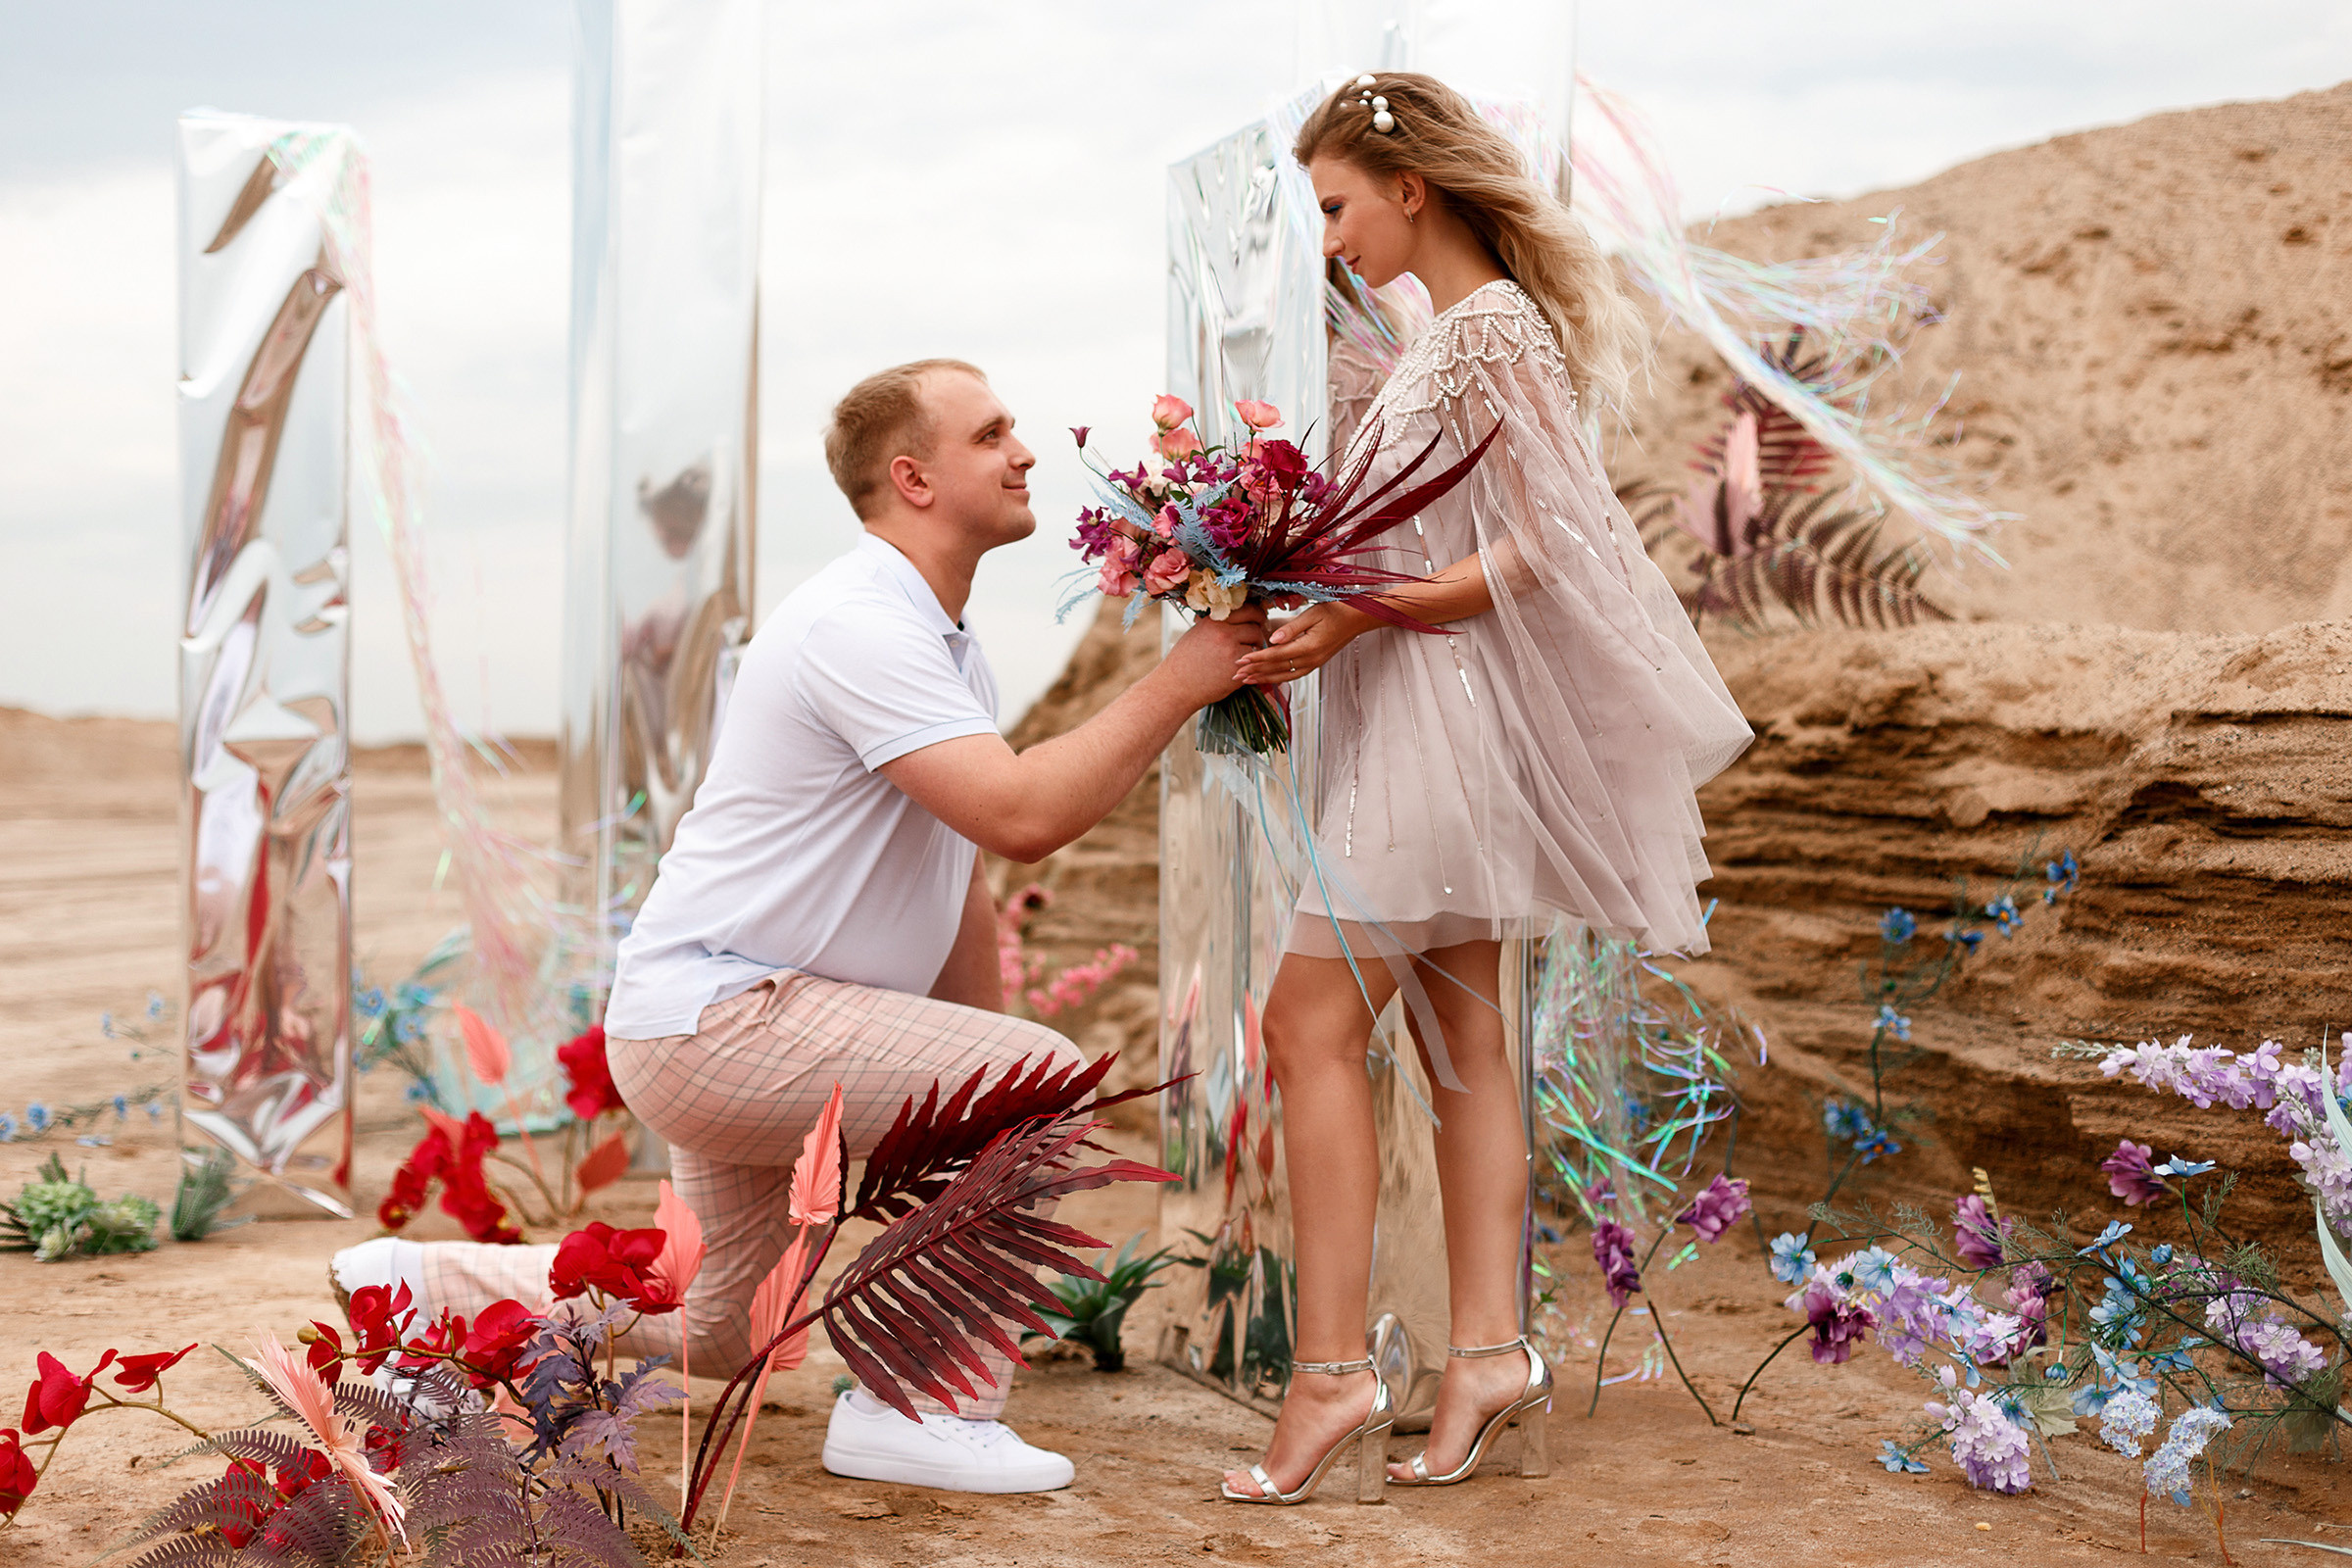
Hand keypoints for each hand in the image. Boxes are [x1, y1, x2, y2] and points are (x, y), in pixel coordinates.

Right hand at [1157, 604, 1268, 706]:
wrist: (1177, 686)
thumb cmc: (1185, 661)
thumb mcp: (1197, 633)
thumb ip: (1216, 624)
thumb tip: (1236, 616)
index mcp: (1214, 621)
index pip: (1246, 609)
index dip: (1257, 613)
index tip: (1260, 618)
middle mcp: (1223, 633)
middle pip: (1255, 626)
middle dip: (1258, 632)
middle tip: (1257, 638)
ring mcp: (1231, 651)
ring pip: (1256, 644)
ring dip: (1255, 649)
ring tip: (1245, 655)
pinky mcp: (1236, 669)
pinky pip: (1252, 662)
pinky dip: (1249, 665)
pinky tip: (1240, 668)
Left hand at [1233, 601, 1373, 685]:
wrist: (1358, 618)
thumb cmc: (1336, 610)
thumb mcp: (1312, 613)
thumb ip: (1291, 627)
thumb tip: (1272, 639)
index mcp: (1308, 647)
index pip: (1276, 655)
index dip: (1256, 659)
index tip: (1239, 660)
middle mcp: (1310, 660)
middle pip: (1277, 669)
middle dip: (1255, 672)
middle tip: (1235, 676)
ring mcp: (1314, 663)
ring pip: (1284, 675)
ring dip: (1264, 678)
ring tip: (1247, 681)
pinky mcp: (1315, 663)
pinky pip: (1293, 675)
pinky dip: (1278, 678)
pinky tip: (1268, 678)